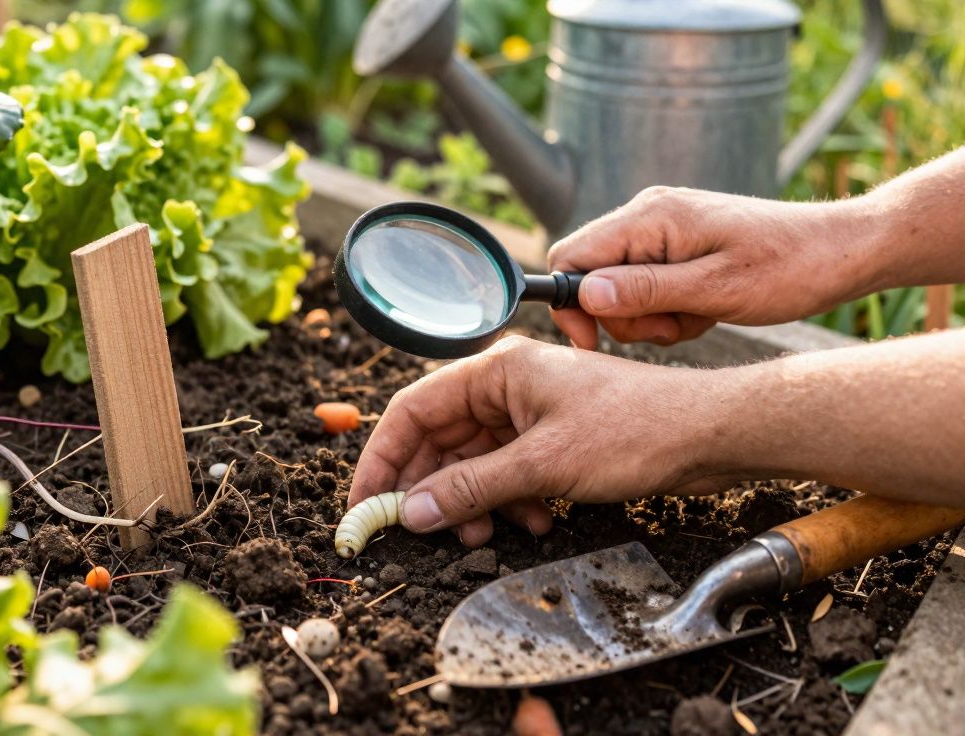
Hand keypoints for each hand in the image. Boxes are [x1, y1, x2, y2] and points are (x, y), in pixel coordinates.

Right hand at [347, 336, 737, 546]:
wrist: (710, 434)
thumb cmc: (636, 429)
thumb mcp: (543, 466)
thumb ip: (470, 488)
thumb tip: (410, 512)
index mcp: (495, 370)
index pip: (412, 411)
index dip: (381, 459)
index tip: (364, 505)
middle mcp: (506, 386)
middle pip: (438, 441)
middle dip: (430, 489)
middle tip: (419, 533)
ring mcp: (530, 413)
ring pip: (472, 463)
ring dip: (472, 502)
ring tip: (485, 532)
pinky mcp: (552, 439)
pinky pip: (507, 473)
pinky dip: (508, 502)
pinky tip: (532, 523)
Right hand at [547, 186, 875, 348]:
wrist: (843, 250)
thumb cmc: (790, 267)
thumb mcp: (716, 290)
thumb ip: (646, 291)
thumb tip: (586, 294)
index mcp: (651, 217)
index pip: (571, 256)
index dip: (572, 305)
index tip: (596, 342)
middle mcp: (648, 214)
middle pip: (592, 276)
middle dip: (623, 316)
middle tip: (674, 328)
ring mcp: (663, 228)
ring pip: (619, 287)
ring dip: (651, 317)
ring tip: (697, 317)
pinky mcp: (678, 244)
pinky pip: (648, 284)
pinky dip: (670, 308)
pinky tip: (706, 309)